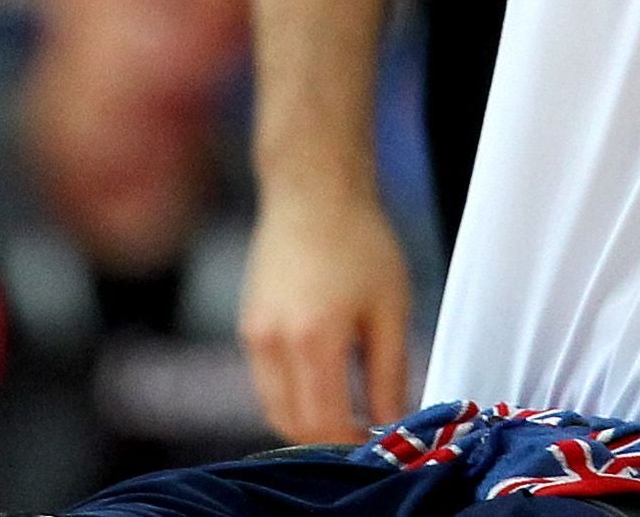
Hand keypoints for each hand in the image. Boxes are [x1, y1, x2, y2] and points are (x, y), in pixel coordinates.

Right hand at [240, 182, 417, 444]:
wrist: (313, 192)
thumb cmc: (360, 242)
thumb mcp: (390, 309)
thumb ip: (390, 374)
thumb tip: (392, 422)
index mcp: (313, 339)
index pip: (325, 424)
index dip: (352, 445)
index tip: (379, 443)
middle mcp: (273, 342)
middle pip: (294, 425)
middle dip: (329, 440)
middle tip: (365, 432)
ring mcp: (253, 334)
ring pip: (274, 409)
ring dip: (307, 422)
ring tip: (347, 409)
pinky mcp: (248, 325)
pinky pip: (266, 382)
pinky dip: (292, 396)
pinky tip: (324, 380)